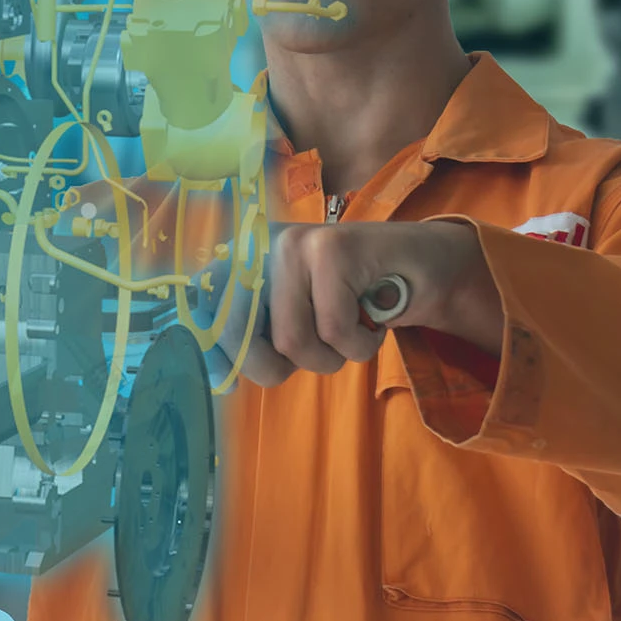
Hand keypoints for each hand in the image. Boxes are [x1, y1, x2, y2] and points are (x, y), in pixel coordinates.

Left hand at [235, 220, 496, 387]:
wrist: (418, 266)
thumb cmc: (349, 302)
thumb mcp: (294, 318)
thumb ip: (257, 339)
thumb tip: (220, 377)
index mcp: (241, 260)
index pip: (201, 307)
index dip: (211, 349)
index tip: (226, 378)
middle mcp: (258, 245)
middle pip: (240, 335)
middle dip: (275, 367)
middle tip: (312, 357)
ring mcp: (294, 242)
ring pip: (292, 340)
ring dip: (329, 359)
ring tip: (348, 334)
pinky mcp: (332, 247)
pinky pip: (335, 331)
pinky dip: (360, 346)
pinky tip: (371, 325)